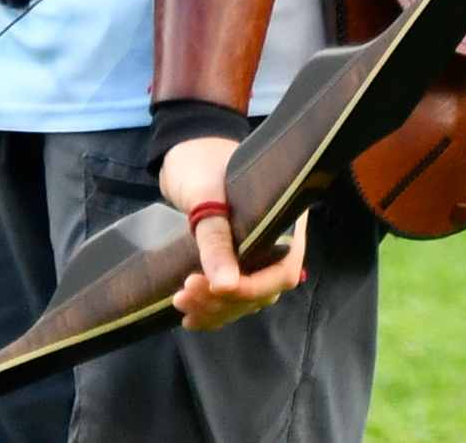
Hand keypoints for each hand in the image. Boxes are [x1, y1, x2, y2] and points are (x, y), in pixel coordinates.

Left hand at [160, 134, 308, 329]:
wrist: (185, 151)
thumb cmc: (201, 163)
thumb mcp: (207, 197)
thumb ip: (216, 239)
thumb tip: (224, 285)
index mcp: (285, 217)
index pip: (284, 268)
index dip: (253, 287)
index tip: (216, 286)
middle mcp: (277, 239)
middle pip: (264, 289)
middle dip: (226, 300)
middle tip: (186, 293)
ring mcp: (256, 252)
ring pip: (246, 298)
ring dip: (215, 308)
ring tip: (181, 302)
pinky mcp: (235, 261)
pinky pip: (232, 297)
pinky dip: (212, 310)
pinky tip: (190, 315)